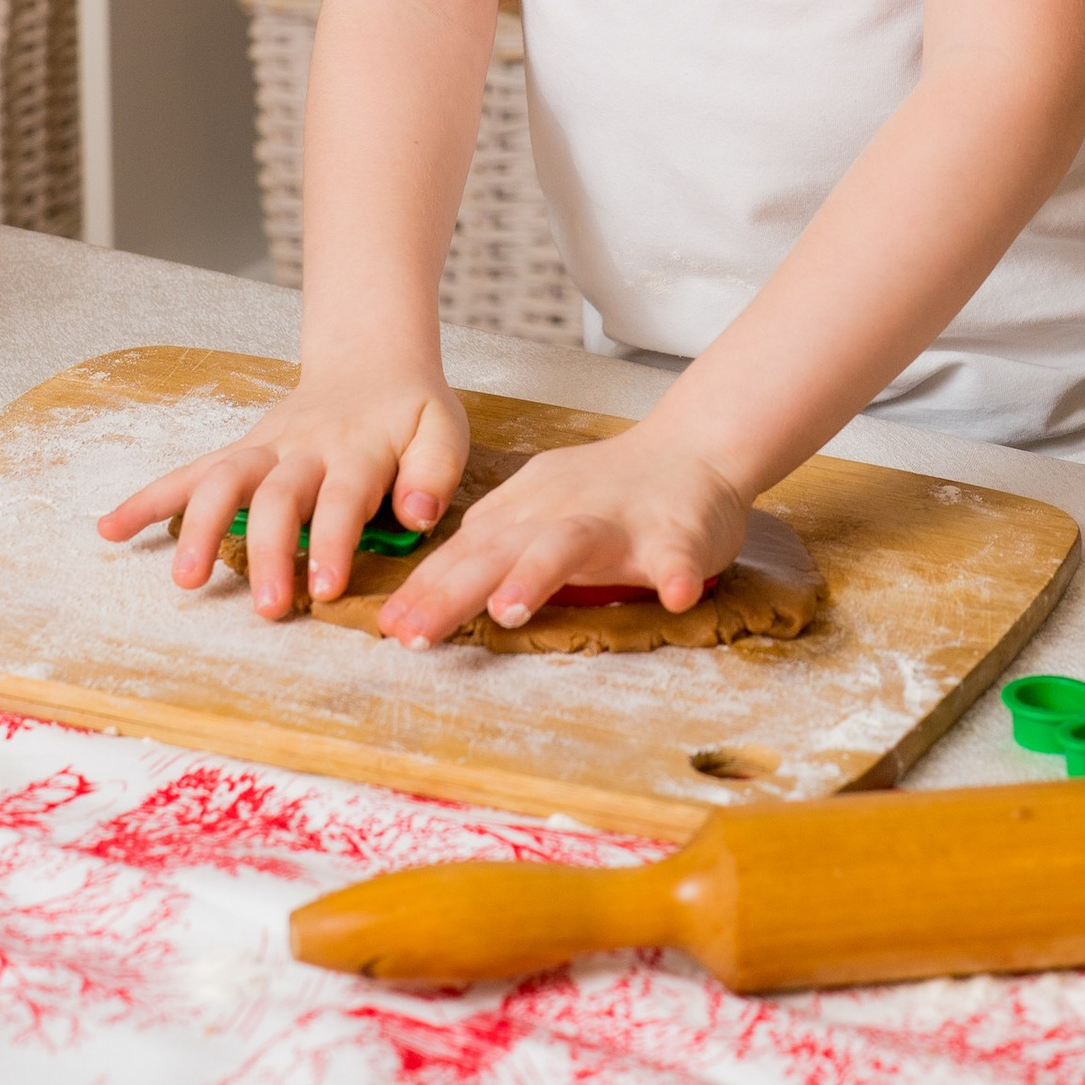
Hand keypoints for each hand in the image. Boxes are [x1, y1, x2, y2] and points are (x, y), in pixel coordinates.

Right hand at [95, 370, 470, 616]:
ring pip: (223, 480)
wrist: (370, 361)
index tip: (323, 588)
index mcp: (357, 449)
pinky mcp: (239, 452)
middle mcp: (303, 448)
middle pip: (277, 497)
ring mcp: (264, 448)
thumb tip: (418, 514)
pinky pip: (188, 472)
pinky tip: (111, 529)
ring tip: (184, 579)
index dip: (332, 541)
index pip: (343, 497)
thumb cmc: (409, 411)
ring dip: (198, 527)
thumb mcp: (443, 428)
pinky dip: (147, 498)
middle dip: (266, 551)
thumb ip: (435, 470)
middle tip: (264, 607)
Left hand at [377, 418, 749, 646]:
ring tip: (510, 610)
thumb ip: (490, 547)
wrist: (695, 449)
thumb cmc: (611, 493)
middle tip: (414, 635)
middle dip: (451, 592)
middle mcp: (561, 511)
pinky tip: (676, 597)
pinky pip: (676, 555)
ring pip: (569, 543)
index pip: (464, 551)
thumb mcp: (537, 510)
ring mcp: (619, 521)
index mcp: (525, 511)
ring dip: (537, 575)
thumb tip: (423, 593)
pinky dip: (675, 575)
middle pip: (497, 549)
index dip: (426, 588)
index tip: (389, 626)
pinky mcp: (677, 532)